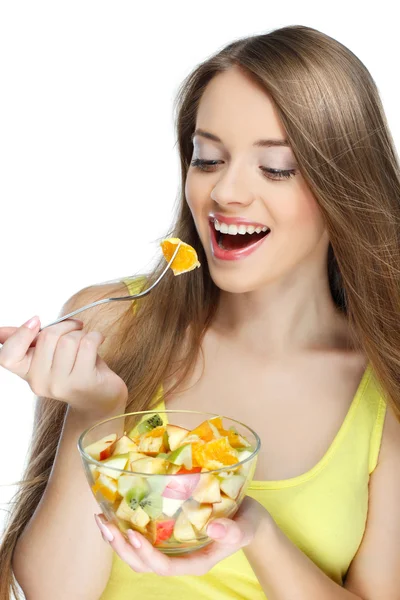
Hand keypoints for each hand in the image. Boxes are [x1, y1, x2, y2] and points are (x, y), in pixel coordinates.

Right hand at [0, 316, 127, 415]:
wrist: (100, 398)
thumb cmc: (74, 369)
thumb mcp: (49, 356)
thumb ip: (27, 342)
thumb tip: (0, 331)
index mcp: (27, 373)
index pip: (8, 356)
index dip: (19, 334)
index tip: (36, 321)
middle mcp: (40, 382)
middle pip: (47, 337)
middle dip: (65, 326)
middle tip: (75, 328)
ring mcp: (61, 384)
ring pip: (69, 340)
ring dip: (81, 333)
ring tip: (86, 341)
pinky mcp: (83, 381)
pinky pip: (87, 344)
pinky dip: (96, 336)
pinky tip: (98, 341)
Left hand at [94, 496, 269, 575]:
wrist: (249, 516)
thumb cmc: (248, 522)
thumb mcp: (246, 527)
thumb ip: (233, 531)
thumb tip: (212, 528)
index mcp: (195, 561)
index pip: (164, 567)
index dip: (146, 555)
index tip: (132, 535)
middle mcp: (178, 556)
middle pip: (143, 563)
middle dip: (122, 548)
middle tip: (105, 525)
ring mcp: (171, 545)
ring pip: (138, 552)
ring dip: (117, 539)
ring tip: (101, 520)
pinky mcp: (168, 531)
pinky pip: (143, 534)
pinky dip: (125, 526)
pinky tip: (114, 510)